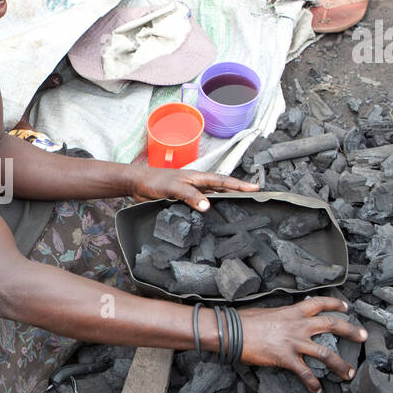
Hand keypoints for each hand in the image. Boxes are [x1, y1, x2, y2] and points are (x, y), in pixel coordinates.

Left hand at [129, 166, 259, 211]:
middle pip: (222, 187)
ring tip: (240, 207)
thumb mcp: (174, 188)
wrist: (137, 184)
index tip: (255, 188)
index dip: (239, 185)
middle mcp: (197, 184)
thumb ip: (190, 196)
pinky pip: (201, 204)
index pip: (223, 180)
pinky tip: (214, 215)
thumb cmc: (154, 181)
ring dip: (225, 200)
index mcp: (198, 177)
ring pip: (213, 196)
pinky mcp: (183, 200)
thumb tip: (207, 206)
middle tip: (254, 197)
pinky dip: (210, 208)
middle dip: (238, 191)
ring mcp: (191, 192)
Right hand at [237, 297, 366, 392]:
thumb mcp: (268, 312)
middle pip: (332, 324)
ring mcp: (294, 342)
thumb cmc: (244, 321)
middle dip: (351, 331)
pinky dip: (312, 383)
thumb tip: (285, 321)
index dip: (336, 304)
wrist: (232, 332)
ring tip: (348, 373)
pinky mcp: (286, 358)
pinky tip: (316, 389)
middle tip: (363, 337)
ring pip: (326, 353)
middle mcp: (298, 325)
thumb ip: (282, 317)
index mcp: (293, 311)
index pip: (320, 303)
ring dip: (340, 364)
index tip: (346, 306)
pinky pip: (304, 373)